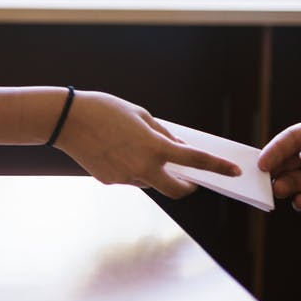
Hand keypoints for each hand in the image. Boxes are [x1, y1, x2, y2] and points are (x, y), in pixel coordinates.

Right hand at [53, 90, 240, 198]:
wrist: (66, 120)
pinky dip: (132, 168)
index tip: (234, 172)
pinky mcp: (110, 181)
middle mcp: (142, 168)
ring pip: (150, 182)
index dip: (218, 167)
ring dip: (155, 172)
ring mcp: (125, 178)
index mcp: (154, 147)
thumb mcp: (140, 114)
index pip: (195, 161)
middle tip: (191, 178)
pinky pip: (130, 178)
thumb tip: (177, 149)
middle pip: (177, 190)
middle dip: (187, 186)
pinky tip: (118, 152)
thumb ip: (162, 134)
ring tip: (141, 151)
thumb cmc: (104, 110)